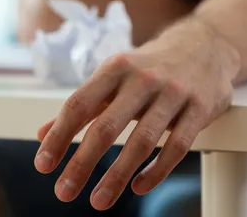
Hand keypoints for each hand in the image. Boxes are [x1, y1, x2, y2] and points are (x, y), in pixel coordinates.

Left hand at [34, 19, 239, 210]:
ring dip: (118, 175)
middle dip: (82, 163)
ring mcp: (173, 93)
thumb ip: (81, 107)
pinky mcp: (200, 108)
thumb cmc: (147, 67)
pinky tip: (138, 187)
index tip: (43, 164)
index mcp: (114, 68)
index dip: (59, 136)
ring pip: (143, 141)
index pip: (79, 104)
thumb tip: (42, 134)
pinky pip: (178, 146)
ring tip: (99, 200)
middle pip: (107, 126)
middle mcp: (142, 78)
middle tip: (64, 191)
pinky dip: (157, 171)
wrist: (203, 46)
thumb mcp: (111, 78)